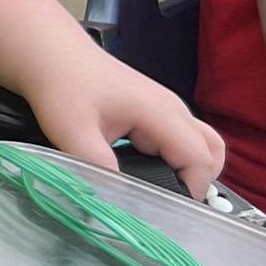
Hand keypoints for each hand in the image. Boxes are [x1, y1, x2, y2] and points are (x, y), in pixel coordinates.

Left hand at [26, 54, 225, 200]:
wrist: (53, 54)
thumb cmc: (63, 87)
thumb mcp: (74, 133)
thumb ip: (100, 169)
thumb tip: (119, 202)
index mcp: (161, 113)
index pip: (200, 160)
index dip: (191, 191)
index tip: (165, 210)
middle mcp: (173, 108)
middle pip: (212, 152)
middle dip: (197, 182)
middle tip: (164, 203)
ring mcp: (167, 107)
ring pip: (202, 144)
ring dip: (190, 169)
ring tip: (157, 190)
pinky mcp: (156, 110)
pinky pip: (183, 139)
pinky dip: (177, 158)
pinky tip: (146, 172)